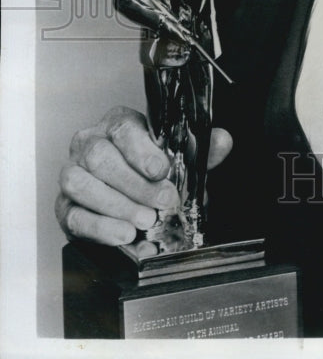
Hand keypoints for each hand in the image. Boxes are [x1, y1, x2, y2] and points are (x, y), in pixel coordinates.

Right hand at [56, 106, 232, 248]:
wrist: (131, 198)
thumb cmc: (151, 172)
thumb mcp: (180, 159)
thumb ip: (201, 150)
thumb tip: (222, 141)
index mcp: (118, 124)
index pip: (124, 129)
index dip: (142, 151)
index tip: (161, 169)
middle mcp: (89, 144)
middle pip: (101, 157)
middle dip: (135, 183)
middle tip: (162, 202)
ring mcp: (73, 174)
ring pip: (82, 184)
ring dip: (116, 205)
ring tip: (144, 220)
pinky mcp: (64, 207)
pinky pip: (74, 216)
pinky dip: (101, 228)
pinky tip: (124, 234)